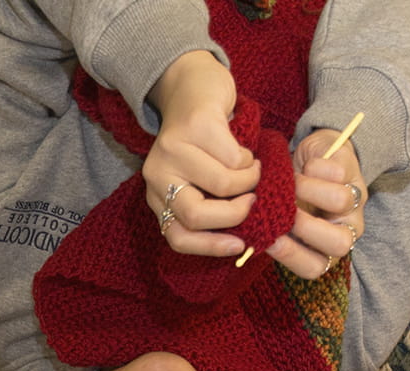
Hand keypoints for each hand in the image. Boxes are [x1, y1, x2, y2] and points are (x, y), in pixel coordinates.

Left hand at [143, 51, 259, 256]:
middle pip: (196, 216)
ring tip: (253, 169)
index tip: (239, 246)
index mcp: (157, 195)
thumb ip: (211, 206)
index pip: (177, 237)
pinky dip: (249, 159)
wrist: (192, 83)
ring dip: (249, 180)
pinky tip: (246, 151)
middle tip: (252, 201)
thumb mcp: (199, 180)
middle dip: (234, 214)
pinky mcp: (195, 126)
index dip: (210, 247)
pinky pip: (234, 158)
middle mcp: (156, 175)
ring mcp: (172, 149)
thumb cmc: (204, 142)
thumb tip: (245, 241)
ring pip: (222, 185)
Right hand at [265, 129, 364, 280]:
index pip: (314, 267)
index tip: (270, 240)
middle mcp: (345, 229)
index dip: (292, 256)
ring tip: (291, 181)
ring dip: (308, 189)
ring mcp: (354, 202)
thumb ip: (272, 229)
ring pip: (340, 201)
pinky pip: (337, 173)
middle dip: (307, 226)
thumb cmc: (290, 195)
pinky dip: (315, 167)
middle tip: (285, 209)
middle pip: (339, 244)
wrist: (311, 158)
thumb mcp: (280, 216)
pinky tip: (306, 166)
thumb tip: (252, 235)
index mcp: (324, 249)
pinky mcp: (354, 172)